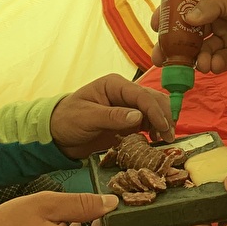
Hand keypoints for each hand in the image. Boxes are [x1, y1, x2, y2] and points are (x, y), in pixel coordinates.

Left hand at [51, 74, 173, 153]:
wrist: (57, 135)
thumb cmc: (67, 120)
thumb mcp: (86, 117)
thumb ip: (112, 116)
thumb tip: (138, 117)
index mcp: (114, 85)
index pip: (141, 95)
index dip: (155, 110)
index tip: (163, 127)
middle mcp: (125, 93)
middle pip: (154, 100)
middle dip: (164, 116)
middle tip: (169, 136)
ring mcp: (129, 107)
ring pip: (155, 110)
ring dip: (163, 123)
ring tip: (165, 140)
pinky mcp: (130, 122)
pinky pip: (149, 123)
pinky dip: (157, 130)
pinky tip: (157, 140)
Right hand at [148, 0, 226, 72]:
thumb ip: (215, 5)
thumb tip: (188, 15)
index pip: (187, 6)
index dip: (170, 15)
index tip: (157, 26)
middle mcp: (219, 19)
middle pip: (189, 33)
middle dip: (175, 45)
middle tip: (162, 57)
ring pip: (201, 51)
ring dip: (195, 58)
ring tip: (198, 63)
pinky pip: (217, 63)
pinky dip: (212, 66)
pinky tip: (214, 67)